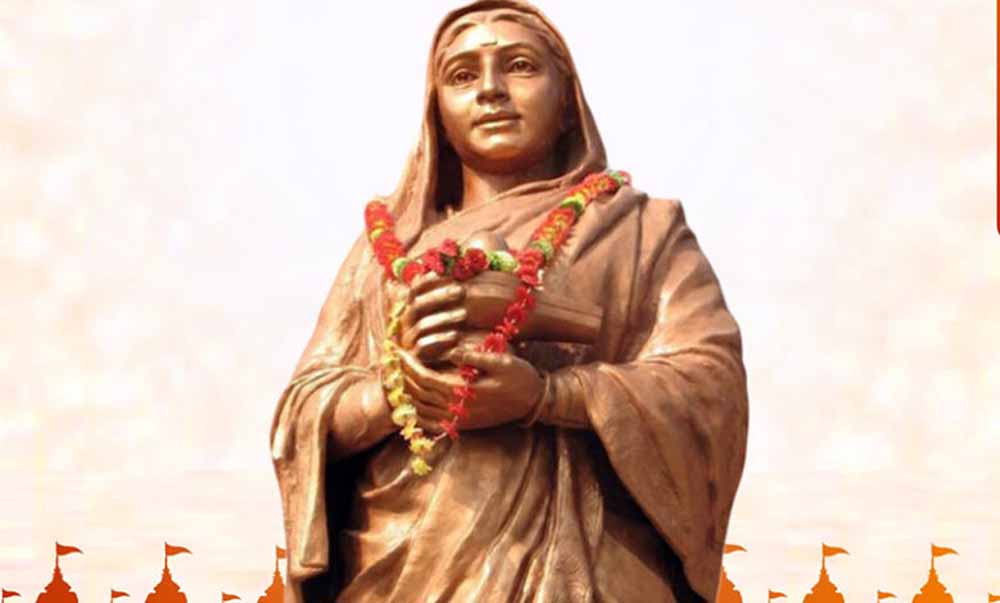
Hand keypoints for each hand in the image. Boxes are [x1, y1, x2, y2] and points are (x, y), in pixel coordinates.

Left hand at [396, 345, 545, 431]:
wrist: (534, 402)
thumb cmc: (520, 377)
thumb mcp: (502, 361)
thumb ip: (475, 357)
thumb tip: (451, 351)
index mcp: (465, 391)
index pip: (425, 378)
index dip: (408, 365)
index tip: (397, 351)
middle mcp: (458, 409)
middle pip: (418, 395)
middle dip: (401, 378)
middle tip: (390, 362)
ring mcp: (460, 420)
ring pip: (421, 412)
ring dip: (405, 396)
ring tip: (395, 378)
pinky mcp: (463, 425)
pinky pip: (432, 424)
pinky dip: (417, 416)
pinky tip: (410, 404)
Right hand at [398, 272, 466, 361]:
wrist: (450, 361)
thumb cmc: (454, 327)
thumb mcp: (453, 307)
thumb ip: (452, 288)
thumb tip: (456, 261)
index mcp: (414, 305)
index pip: (416, 288)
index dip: (430, 279)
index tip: (450, 273)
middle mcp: (408, 320)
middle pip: (418, 304)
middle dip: (440, 296)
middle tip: (461, 291)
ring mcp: (410, 338)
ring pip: (422, 325)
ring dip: (444, 317)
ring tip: (464, 314)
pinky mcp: (416, 356)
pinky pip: (424, 345)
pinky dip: (441, 339)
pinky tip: (457, 335)